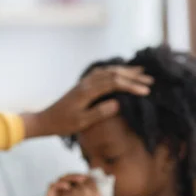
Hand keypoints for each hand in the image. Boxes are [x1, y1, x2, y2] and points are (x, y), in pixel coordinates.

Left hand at [22, 66, 152, 137]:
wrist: (45, 120)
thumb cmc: (63, 124)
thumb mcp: (82, 122)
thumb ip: (99, 113)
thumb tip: (118, 103)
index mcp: (87, 91)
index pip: (114, 83)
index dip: (131, 86)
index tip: (146, 91)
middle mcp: (86, 83)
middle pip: (113, 74)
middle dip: (132, 76)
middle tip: (150, 80)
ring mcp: (84, 82)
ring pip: (107, 71)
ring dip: (125, 71)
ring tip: (141, 72)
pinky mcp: (82, 85)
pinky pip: (101, 73)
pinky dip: (114, 71)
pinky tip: (120, 72)